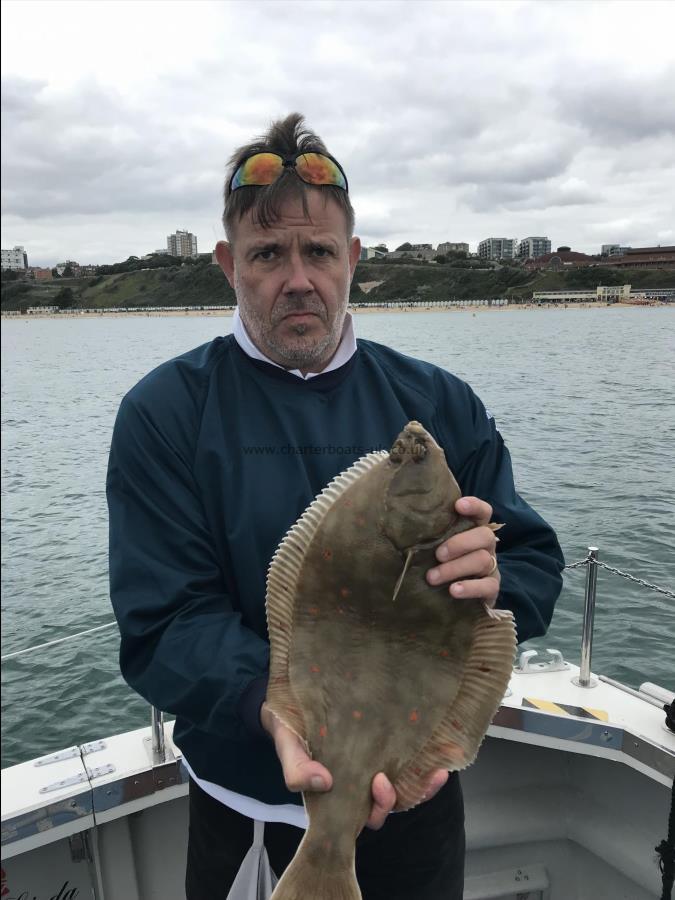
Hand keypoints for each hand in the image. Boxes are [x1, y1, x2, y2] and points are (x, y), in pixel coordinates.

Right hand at [260, 703, 447, 828]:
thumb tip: (322, 782)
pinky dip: (424, 760)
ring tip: (437, 771)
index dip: (380, 807)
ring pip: (403, 785)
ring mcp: (373, 765)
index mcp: (339, 795)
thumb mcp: (288, 749)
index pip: (366, 814)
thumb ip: (297, 770)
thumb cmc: (290, 732)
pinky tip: (440, 746)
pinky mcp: (383, 745)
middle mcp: (360, 784)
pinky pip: (408, 760)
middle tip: (398, 777)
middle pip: (389, 803)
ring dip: (422, 783)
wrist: (290, 706)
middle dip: (399, 797)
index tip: (380, 783)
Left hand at [426, 496, 500, 607]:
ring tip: (432, 577)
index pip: (483, 512)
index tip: (458, 505)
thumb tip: (405, 520)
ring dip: (455, 568)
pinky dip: (470, 588)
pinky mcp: (491, 588)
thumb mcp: (434, 546)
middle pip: (484, 536)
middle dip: (460, 543)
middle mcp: (486, 546)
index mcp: (474, 530)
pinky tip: (453, 590)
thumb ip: (430, 534)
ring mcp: (491, 567)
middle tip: (438, 554)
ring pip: (483, 560)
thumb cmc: (438, 563)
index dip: (474, 506)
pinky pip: (489, 586)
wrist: (449, 598)